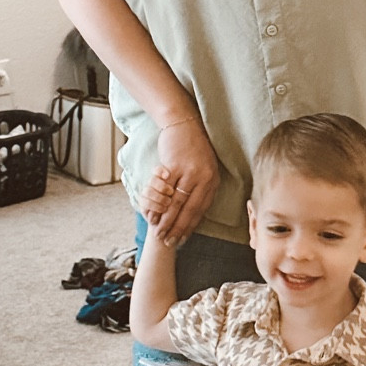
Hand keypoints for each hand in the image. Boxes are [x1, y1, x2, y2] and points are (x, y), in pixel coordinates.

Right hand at [148, 116, 220, 245]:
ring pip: (176, 203)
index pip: (201, 210)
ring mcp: (189, 172)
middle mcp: (203, 178)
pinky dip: (158, 205)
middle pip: (189, 210)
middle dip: (178, 228)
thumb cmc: (194, 146)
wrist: (184, 123)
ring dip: (167, 221)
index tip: (183, 239)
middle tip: (169, 242)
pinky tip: (153, 215)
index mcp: (212, 181)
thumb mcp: (206, 167)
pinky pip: (165, 191)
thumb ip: (203, 186)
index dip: (191, 227)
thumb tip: (198, 208)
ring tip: (159, 233)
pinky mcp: (174, 167)